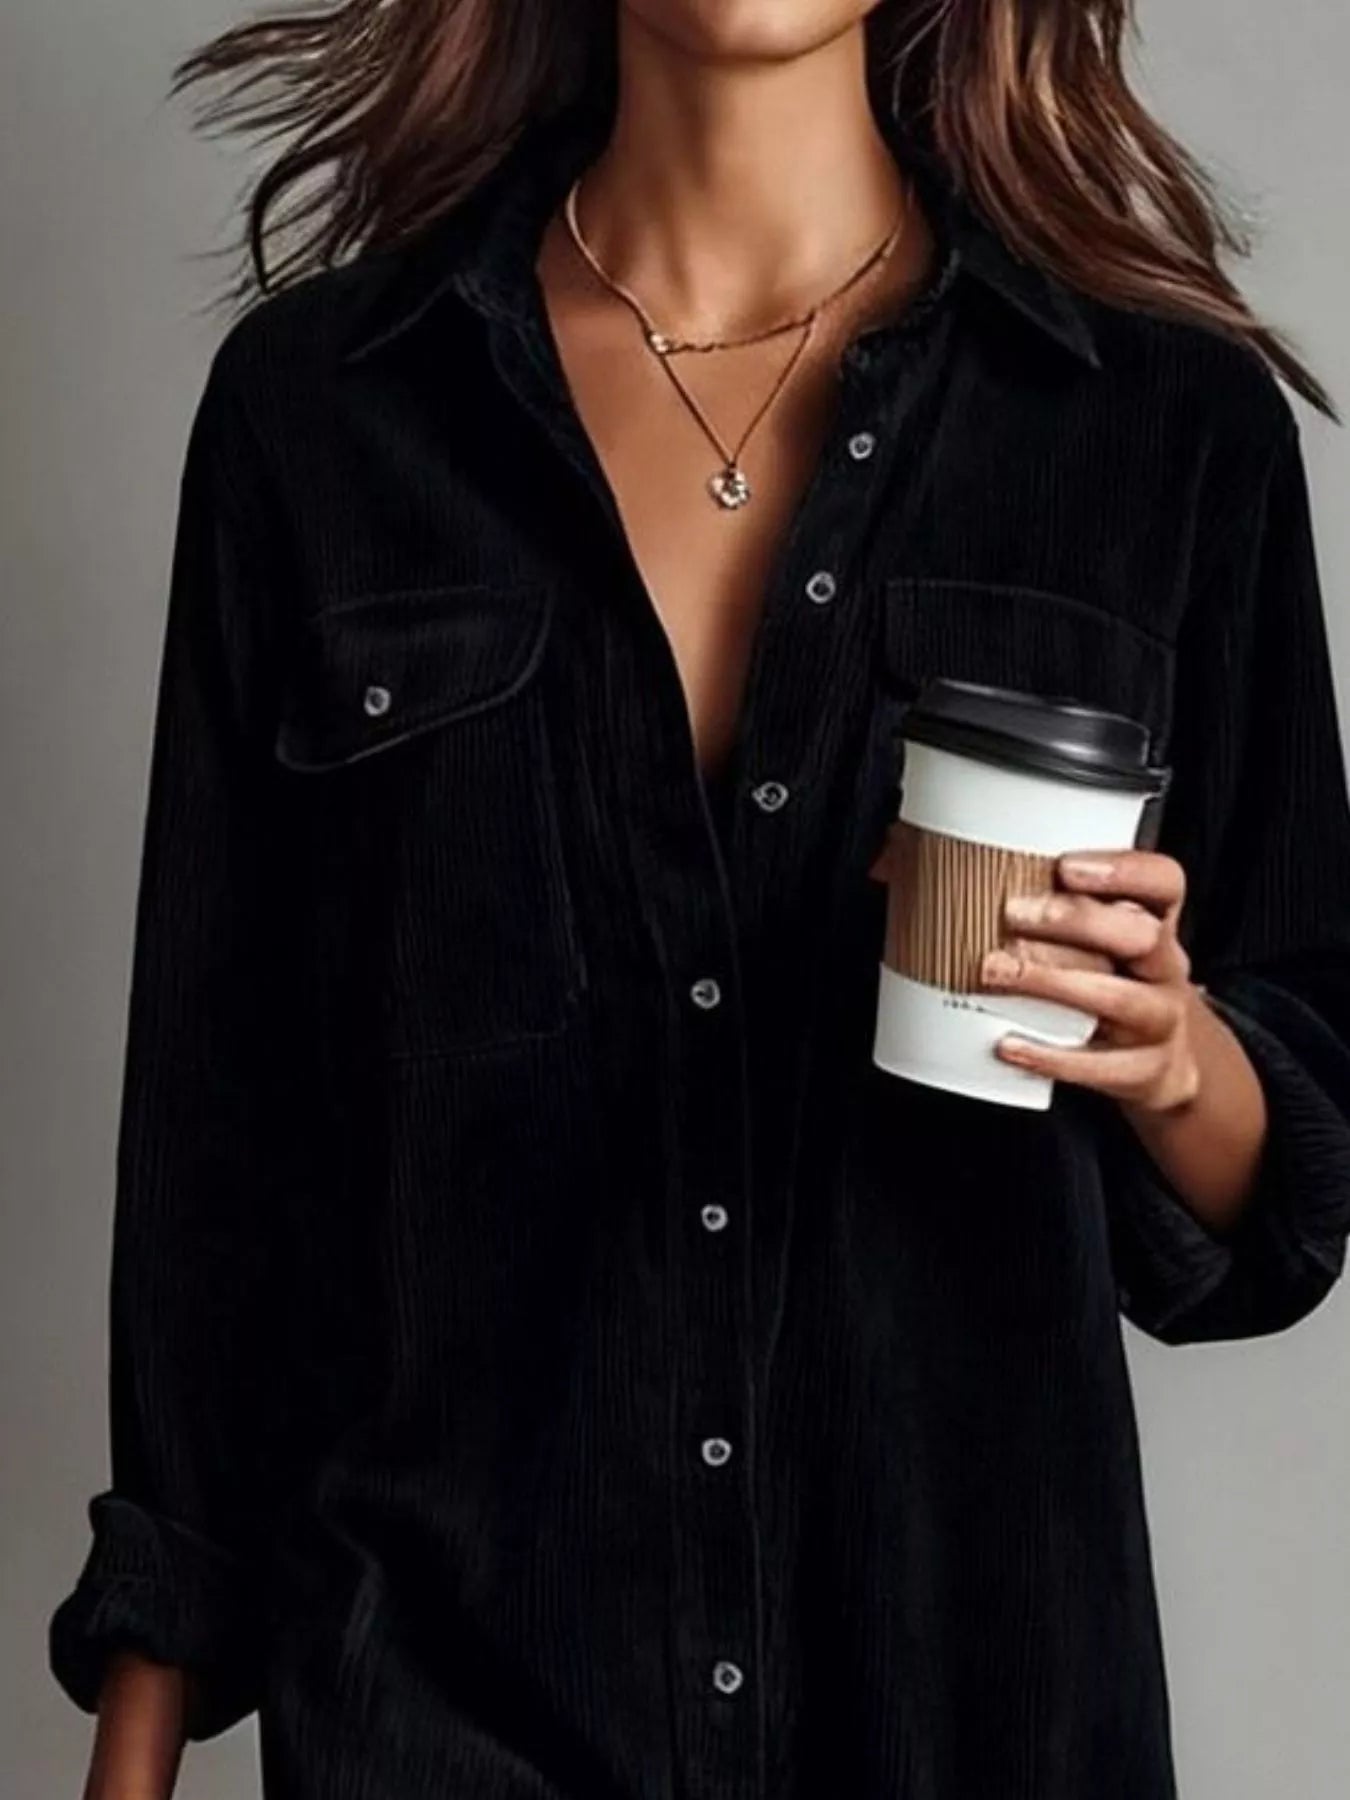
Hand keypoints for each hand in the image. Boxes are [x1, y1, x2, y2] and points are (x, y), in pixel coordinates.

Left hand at [978, 848, 1207, 1113]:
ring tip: (995, 970)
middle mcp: (1166, 968)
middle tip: (1011, 913)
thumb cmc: (1113, 981)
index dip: (1122, 870)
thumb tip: (976, 880)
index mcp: (1157, 922)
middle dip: (1074, 921)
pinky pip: (1100, 1066)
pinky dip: (1050, 1057)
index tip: (1065, 866)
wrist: (1164, 1060)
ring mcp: (1160, 1021)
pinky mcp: (1144, 1071)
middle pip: (1141, 936)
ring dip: (1052, 981)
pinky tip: (1008, 1044)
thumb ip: (1062, 909)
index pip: (1163, 882)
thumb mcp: (1105, 939)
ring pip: (1120, 999)